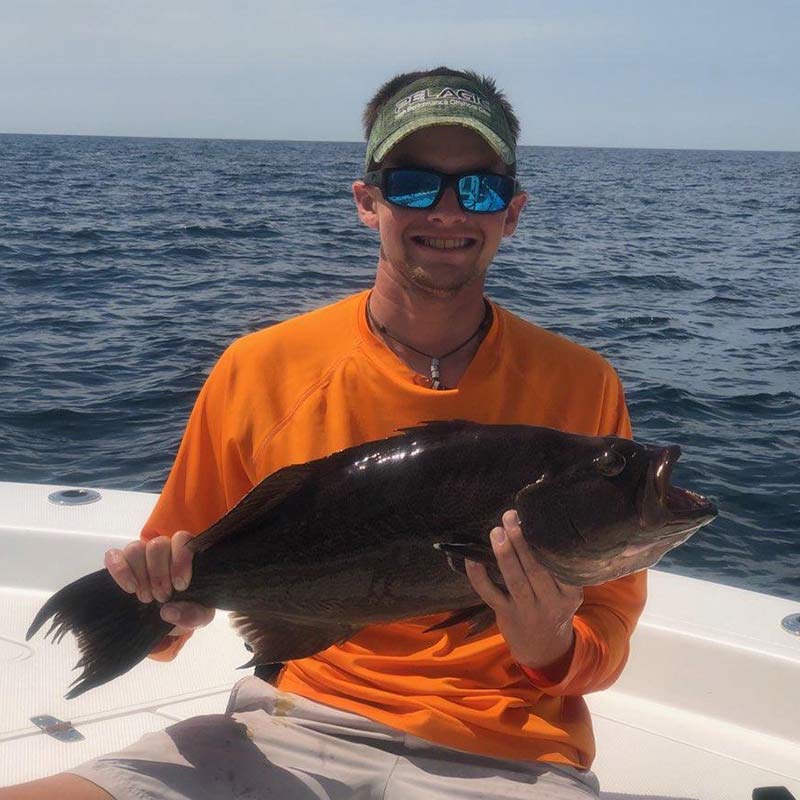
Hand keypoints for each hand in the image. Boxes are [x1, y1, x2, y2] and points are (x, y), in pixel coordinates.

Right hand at [104, 530, 214, 634]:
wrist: (165, 620)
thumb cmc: (186, 609)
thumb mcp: (199, 618)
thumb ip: (193, 615)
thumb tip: (168, 611)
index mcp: (186, 554)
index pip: (182, 539)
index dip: (180, 560)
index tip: (180, 586)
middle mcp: (163, 549)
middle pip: (157, 545)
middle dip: (159, 574)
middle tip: (162, 597)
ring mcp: (140, 555)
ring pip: (136, 548)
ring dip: (140, 575)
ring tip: (146, 598)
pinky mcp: (120, 563)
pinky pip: (113, 555)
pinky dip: (120, 570)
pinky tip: (130, 588)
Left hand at [465, 510, 583, 671]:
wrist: (545, 649)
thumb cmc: (554, 607)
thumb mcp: (566, 592)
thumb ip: (557, 569)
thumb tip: (535, 526)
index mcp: (570, 594)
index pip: (560, 568)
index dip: (547, 544)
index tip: (537, 520)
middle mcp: (550, 603)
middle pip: (536, 570)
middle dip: (522, 542)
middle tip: (510, 517)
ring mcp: (527, 610)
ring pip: (515, 581)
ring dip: (504, 555)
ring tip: (496, 531)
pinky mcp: (506, 615)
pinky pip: (490, 594)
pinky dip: (479, 576)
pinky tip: (473, 559)